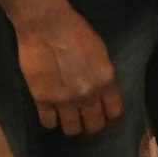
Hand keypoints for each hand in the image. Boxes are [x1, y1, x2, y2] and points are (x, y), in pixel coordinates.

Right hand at [14, 8, 122, 135]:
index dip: (111, 120)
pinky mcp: (43, 100)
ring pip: (71, 129)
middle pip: (94, 126)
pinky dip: (51, 121)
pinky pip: (48, 123)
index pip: (115, 112)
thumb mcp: (101, 53)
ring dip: (72, 126)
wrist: (48, 26)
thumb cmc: (77, 32)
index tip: (107, 120)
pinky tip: (51, 114)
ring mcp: (64, 100)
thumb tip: (102, 92)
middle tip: (86, 121)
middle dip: (92, 126)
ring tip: (69, 119)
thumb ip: (103, 76)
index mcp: (106, 81)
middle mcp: (88, 95)